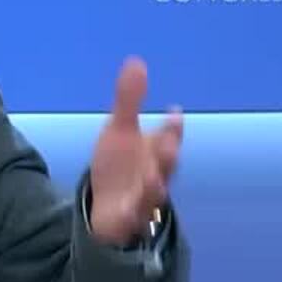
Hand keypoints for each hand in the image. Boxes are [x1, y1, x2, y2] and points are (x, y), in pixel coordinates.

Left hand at [87, 57, 181, 246]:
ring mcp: (142, 200)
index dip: (171, 128)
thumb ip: (129, 101)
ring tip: (153, 178)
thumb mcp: (120, 131)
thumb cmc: (121, 167)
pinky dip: (130, 216)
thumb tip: (136, 61)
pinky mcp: (127, 219)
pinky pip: (130, 219)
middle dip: (168, 155)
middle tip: (168, 144)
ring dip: (154, 186)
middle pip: (165, 166)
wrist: (109, 208)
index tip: (173, 112)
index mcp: (156, 153)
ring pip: (152, 195)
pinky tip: (125, 212)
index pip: (168, 138)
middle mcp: (155, 175)